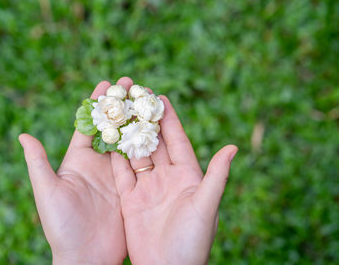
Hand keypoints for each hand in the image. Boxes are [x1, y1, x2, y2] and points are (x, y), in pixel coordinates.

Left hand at [19, 77, 133, 264]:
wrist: (86, 258)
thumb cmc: (62, 228)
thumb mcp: (47, 193)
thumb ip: (38, 164)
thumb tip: (23, 135)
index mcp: (77, 161)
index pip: (87, 125)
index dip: (96, 104)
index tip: (106, 82)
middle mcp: (97, 165)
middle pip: (111, 128)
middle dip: (121, 105)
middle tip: (133, 85)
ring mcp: (115, 176)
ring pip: (128, 141)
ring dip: (137, 120)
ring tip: (148, 100)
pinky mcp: (130, 188)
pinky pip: (140, 162)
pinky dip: (148, 144)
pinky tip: (158, 129)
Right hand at [111, 90, 237, 263]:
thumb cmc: (193, 241)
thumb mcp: (206, 206)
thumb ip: (217, 176)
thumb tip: (233, 146)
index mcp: (187, 176)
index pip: (178, 141)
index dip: (170, 120)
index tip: (161, 97)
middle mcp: (166, 178)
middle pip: (155, 143)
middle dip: (146, 121)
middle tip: (136, 98)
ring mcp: (147, 188)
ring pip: (136, 155)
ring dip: (129, 135)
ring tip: (119, 113)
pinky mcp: (130, 200)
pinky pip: (121, 174)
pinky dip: (115, 158)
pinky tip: (107, 141)